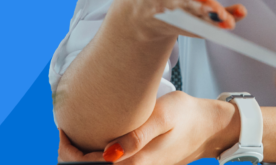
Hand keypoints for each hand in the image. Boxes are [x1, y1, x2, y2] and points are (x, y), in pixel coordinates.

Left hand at [59, 92, 238, 163]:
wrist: (211, 127)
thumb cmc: (188, 116)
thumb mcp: (164, 116)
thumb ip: (136, 136)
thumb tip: (108, 155)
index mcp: (136, 163)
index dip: (71, 154)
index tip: (64, 131)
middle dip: (73, 157)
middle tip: (66, 131)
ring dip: (85, 158)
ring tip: (77, 133)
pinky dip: (98, 156)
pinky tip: (98, 139)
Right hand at [120, 0, 245, 39]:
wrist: (136, 11)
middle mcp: (160, 0)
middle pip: (183, 6)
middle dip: (202, 10)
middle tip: (219, 12)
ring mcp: (172, 18)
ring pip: (193, 21)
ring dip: (212, 22)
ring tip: (229, 21)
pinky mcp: (184, 28)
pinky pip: (202, 29)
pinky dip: (218, 26)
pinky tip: (234, 19)